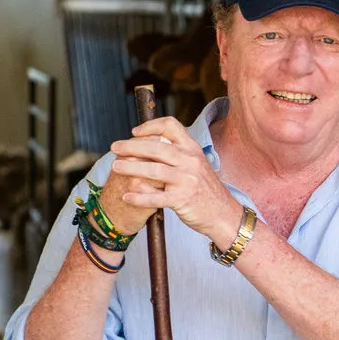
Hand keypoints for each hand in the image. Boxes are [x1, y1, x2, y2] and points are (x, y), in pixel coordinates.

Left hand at [108, 117, 244, 244]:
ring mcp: (187, 180)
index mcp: (193, 149)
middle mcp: (190, 161)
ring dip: (130, 168)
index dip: (150, 126)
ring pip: (153, 170)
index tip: (135, 132)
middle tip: (115, 148)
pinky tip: (127, 196)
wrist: (223, 213)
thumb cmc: (205, 189)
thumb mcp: (197, 164)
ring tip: (115, 167)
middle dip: (131, 146)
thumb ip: (178, 153)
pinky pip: (155, 198)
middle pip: (156, 147)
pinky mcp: (182, 199)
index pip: (171, 126)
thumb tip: (152, 142)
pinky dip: (138, 197)